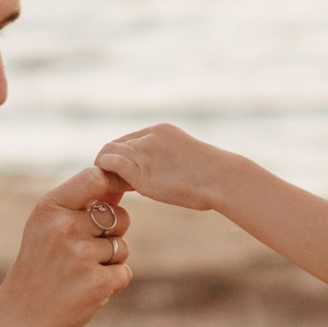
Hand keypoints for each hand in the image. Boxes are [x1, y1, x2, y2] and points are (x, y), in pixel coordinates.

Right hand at [0, 168, 133, 326]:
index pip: (96, 178)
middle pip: (120, 216)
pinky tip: (84, 289)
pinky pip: (124, 272)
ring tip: (78, 273)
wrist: (21, 317)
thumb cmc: (39, 267)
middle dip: (113, 233)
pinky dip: (111, 283)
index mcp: (50, 207)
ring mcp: (81, 255)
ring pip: (122, 247)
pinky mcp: (96, 282)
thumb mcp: (48, 227)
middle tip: (82, 252)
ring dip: (110, 261)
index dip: (116, 183)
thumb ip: (81, 204)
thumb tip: (120, 185)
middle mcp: (64, 227)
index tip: (120, 192)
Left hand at [95, 123, 233, 213]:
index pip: (127, 141)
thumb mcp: (184, 159)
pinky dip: (105, 177)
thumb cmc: (212, 177)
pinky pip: (111, 165)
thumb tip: (153, 179)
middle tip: (111, 190)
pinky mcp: (141, 172)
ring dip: (104, 173)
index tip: (121, 179)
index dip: (121, 160)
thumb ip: (165, 162)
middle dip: (108, 166)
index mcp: (160, 131)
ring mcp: (144, 152)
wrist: (223, 179)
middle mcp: (149, 136)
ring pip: (108, 153)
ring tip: (109, 195)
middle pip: (114, 146)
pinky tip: (111, 194)